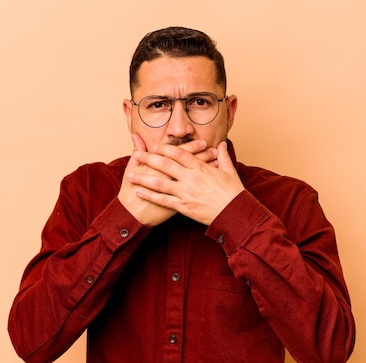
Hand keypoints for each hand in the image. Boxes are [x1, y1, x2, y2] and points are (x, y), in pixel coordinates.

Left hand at [126, 140, 244, 224]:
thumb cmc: (234, 193)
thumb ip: (223, 156)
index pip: (179, 154)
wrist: (235, 213)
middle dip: (149, 159)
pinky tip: (139, 192)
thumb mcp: (230, 171)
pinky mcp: (184, 207)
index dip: (165, 149)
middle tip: (136, 155)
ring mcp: (186, 193)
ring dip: (144, 178)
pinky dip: (150, 196)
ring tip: (130, 174)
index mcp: (200, 168)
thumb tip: (222, 144)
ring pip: (160, 183)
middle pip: (165, 166)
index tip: (155, 146)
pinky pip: (163, 200)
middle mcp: (190, 179)